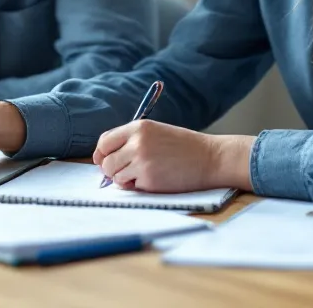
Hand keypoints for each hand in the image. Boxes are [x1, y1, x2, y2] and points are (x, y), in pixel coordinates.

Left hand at [92, 121, 255, 192]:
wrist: (211, 158)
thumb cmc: (184, 147)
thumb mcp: (156, 132)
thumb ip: (131, 140)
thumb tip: (104, 158)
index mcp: (138, 127)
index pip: (105, 141)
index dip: (101, 153)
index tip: (103, 160)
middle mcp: (137, 142)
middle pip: (106, 162)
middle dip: (112, 170)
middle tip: (126, 172)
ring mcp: (142, 161)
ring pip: (115, 176)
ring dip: (126, 179)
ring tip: (146, 173)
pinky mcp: (149, 179)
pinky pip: (131, 187)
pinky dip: (139, 186)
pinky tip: (156, 179)